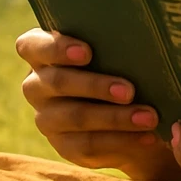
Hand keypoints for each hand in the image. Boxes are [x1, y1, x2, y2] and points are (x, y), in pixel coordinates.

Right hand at [15, 28, 180, 180]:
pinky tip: (147, 137)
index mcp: (41, 52)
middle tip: (130, 90)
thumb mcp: (111, 50)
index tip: (88, 52)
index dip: (56, 48)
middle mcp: (37, 85)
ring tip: (149, 117)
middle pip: (57, 82)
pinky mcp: (64, 146)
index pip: (31, 45)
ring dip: (115, 118)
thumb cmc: (116, 63)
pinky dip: (121, 141)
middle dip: (96, 86)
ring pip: (76, 117)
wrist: (123, 110)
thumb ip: (112, 42)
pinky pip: (88, 145)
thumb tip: (143, 35)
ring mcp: (47, 118)